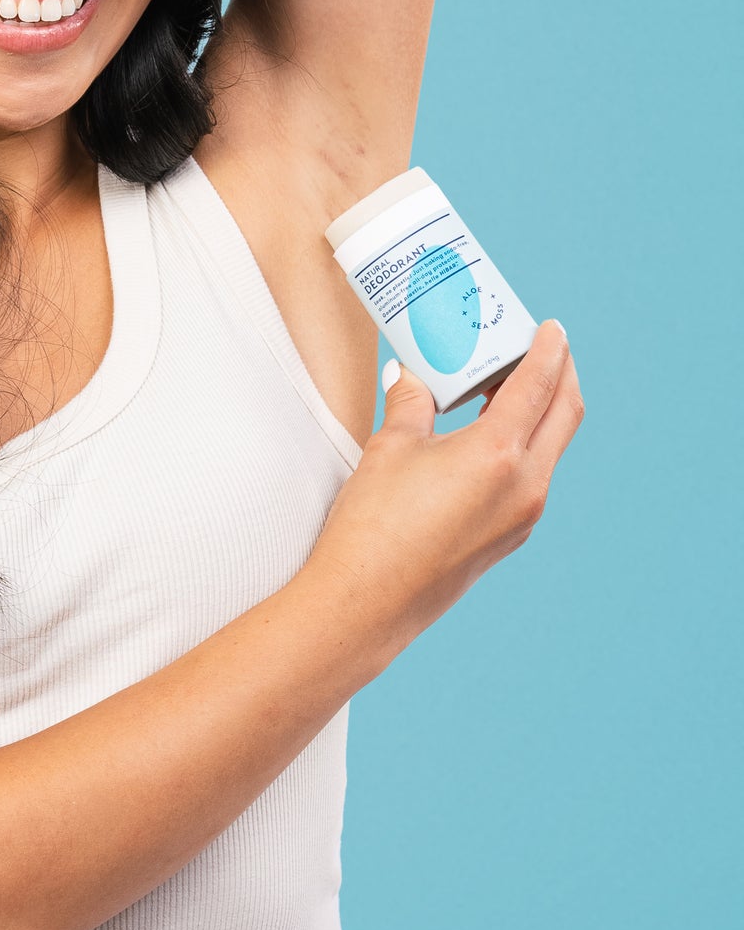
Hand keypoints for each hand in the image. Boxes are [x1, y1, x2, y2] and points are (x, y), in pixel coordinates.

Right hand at [310, 319, 584, 660]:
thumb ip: (410, 402)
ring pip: (549, 448)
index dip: (549, 349)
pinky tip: (488, 436)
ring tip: (508, 386)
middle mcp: (526, 486)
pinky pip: (532, 477)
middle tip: (542, 348)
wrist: (365, 602)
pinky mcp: (508, 537)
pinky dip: (524, 445)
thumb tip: (411, 374)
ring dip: (541, 411)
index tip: (551, 327)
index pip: (540, 385)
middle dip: (561, 375)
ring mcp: (522, 517)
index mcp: (499, 454)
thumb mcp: (391, 448)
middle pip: (564, 415)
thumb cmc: (374, 523)